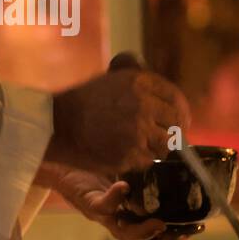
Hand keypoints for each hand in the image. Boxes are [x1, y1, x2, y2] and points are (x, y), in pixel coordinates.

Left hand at [40, 163, 201, 239]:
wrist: (65, 163)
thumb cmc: (100, 168)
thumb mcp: (131, 173)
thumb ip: (152, 175)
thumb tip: (184, 160)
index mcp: (134, 218)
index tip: (193, 230)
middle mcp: (121, 221)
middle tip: (179, 236)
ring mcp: (106, 215)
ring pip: (125, 234)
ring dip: (143, 231)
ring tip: (158, 223)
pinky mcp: (90, 202)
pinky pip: (103, 206)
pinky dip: (115, 198)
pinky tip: (125, 187)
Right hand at [47, 56, 189, 176]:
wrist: (58, 122)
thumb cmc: (82, 99)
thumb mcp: (112, 78)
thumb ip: (139, 82)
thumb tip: (162, 93)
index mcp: (140, 82)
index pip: (175, 97)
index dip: (180, 111)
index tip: (179, 120)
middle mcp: (143, 104)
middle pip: (175, 122)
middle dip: (173, 131)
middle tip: (166, 139)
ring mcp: (138, 130)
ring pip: (165, 144)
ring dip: (157, 148)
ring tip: (143, 147)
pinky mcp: (131, 153)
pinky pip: (148, 160)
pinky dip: (141, 160)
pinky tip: (128, 155)